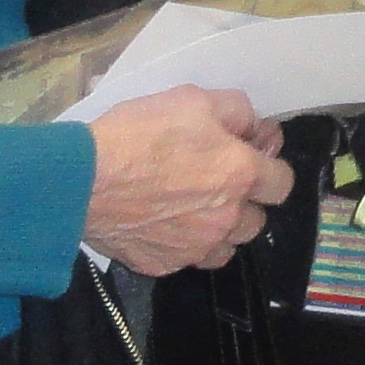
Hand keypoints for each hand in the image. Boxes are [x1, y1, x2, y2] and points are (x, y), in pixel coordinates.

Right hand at [82, 88, 293, 275]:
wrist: (81, 178)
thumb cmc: (139, 133)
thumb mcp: (193, 100)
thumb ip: (237, 112)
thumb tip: (256, 129)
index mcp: (240, 175)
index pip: (282, 184)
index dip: (269, 168)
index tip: (249, 158)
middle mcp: (226, 218)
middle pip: (257, 219)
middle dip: (244, 201)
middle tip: (214, 181)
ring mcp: (196, 248)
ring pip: (227, 245)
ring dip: (220, 228)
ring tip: (191, 207)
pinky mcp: (165, 265)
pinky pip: (190, 258)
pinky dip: (186, 244)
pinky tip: (164, 224)